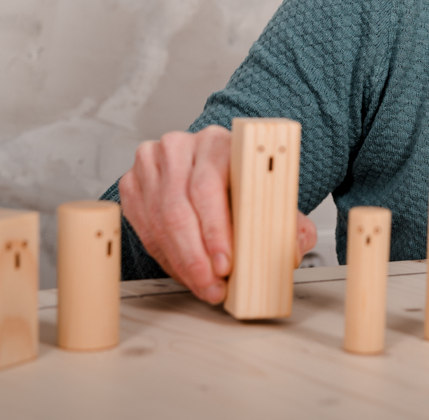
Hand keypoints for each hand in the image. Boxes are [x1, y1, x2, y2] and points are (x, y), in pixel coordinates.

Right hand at [118, 125, 317, 303]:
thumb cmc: (242, 183)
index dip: (216, 230)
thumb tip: (295, 249)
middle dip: (196, 258)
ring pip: (159, 223)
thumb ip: (290, 222)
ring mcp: (151, 164)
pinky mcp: (133, 184)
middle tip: (213, 286)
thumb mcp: (274, 196)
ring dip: (182, 263)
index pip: (209, 186)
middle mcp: (179, 147)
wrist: (211, 169)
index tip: (225, 264)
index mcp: (217, 142)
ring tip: (204, 286)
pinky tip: (185, 271)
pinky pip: (144, 229)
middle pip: (178, 209)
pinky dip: (166, 257)